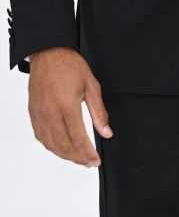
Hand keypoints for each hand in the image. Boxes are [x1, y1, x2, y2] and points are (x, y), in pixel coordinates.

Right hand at [28, 47, 111, 166]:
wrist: (48, 53)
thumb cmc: (70, 66)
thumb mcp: (91, 85)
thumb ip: (99, 111)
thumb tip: (106, 132)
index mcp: (67, 105)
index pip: (78, 138)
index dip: (88, 153)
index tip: (95, 160)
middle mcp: (51, 112)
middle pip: (63, 146)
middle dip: (78, 158)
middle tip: (89, 163)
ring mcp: (40, 114)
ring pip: (50, 144)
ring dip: (64, 155)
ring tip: (77, 158)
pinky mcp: (33, 113)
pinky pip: (41, 136)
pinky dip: (51, 146)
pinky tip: (61, 147)